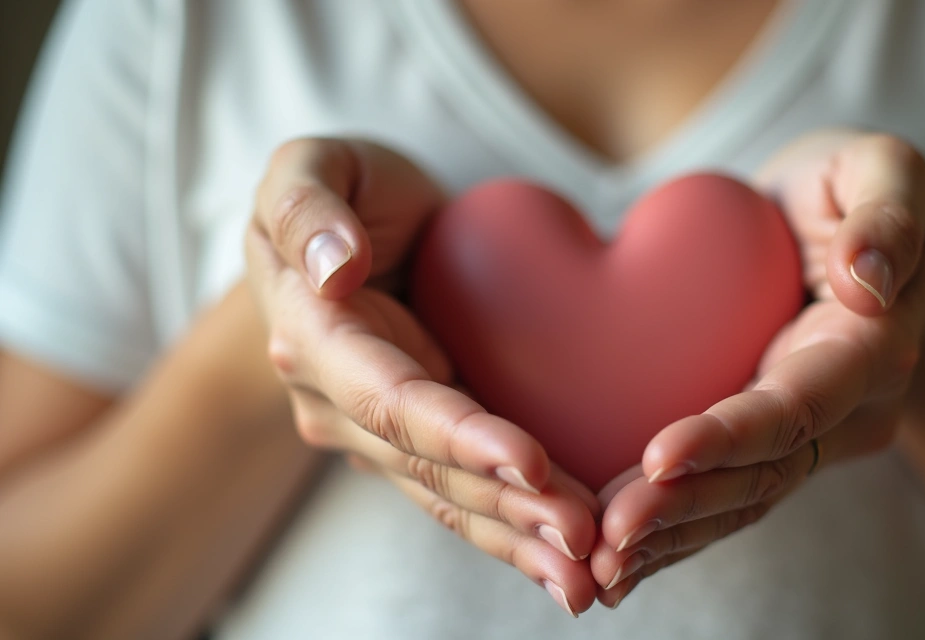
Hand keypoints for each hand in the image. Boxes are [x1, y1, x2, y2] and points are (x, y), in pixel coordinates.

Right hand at [245, 138, 600, 616]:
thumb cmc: (345, 188)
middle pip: (428, 467)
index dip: (458, 436)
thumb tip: (333, 268)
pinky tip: (565, 569)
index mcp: (315, 338)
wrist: (356, 227)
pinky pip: (465, 494)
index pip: (390, 400)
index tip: (533, 462)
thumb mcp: (314, 166)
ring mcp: (376, 433)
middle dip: (507, 508)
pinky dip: (512, 534)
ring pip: (449, 497)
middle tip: (588, 542)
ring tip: (590, 576)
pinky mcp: (419, 442)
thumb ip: (306, 208)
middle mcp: (337, 403)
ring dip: (517, 540)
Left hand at [589, 131, 924, 607]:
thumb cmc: (850, 185)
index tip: (659, 456)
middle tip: (607, 537)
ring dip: (673, 538)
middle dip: (687, 509)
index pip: (801, 405)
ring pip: (743, 501)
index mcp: (871, 348)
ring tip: (599, 569)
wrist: (839, 223)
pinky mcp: (769, 444)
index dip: (732, 435)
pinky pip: (725, 498)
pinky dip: (675, 536)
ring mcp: (811, 437)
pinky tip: (617, 568)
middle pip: (766, 474)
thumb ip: (890, 210)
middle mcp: (848, 410)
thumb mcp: (881, 167)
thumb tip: (869, 280)